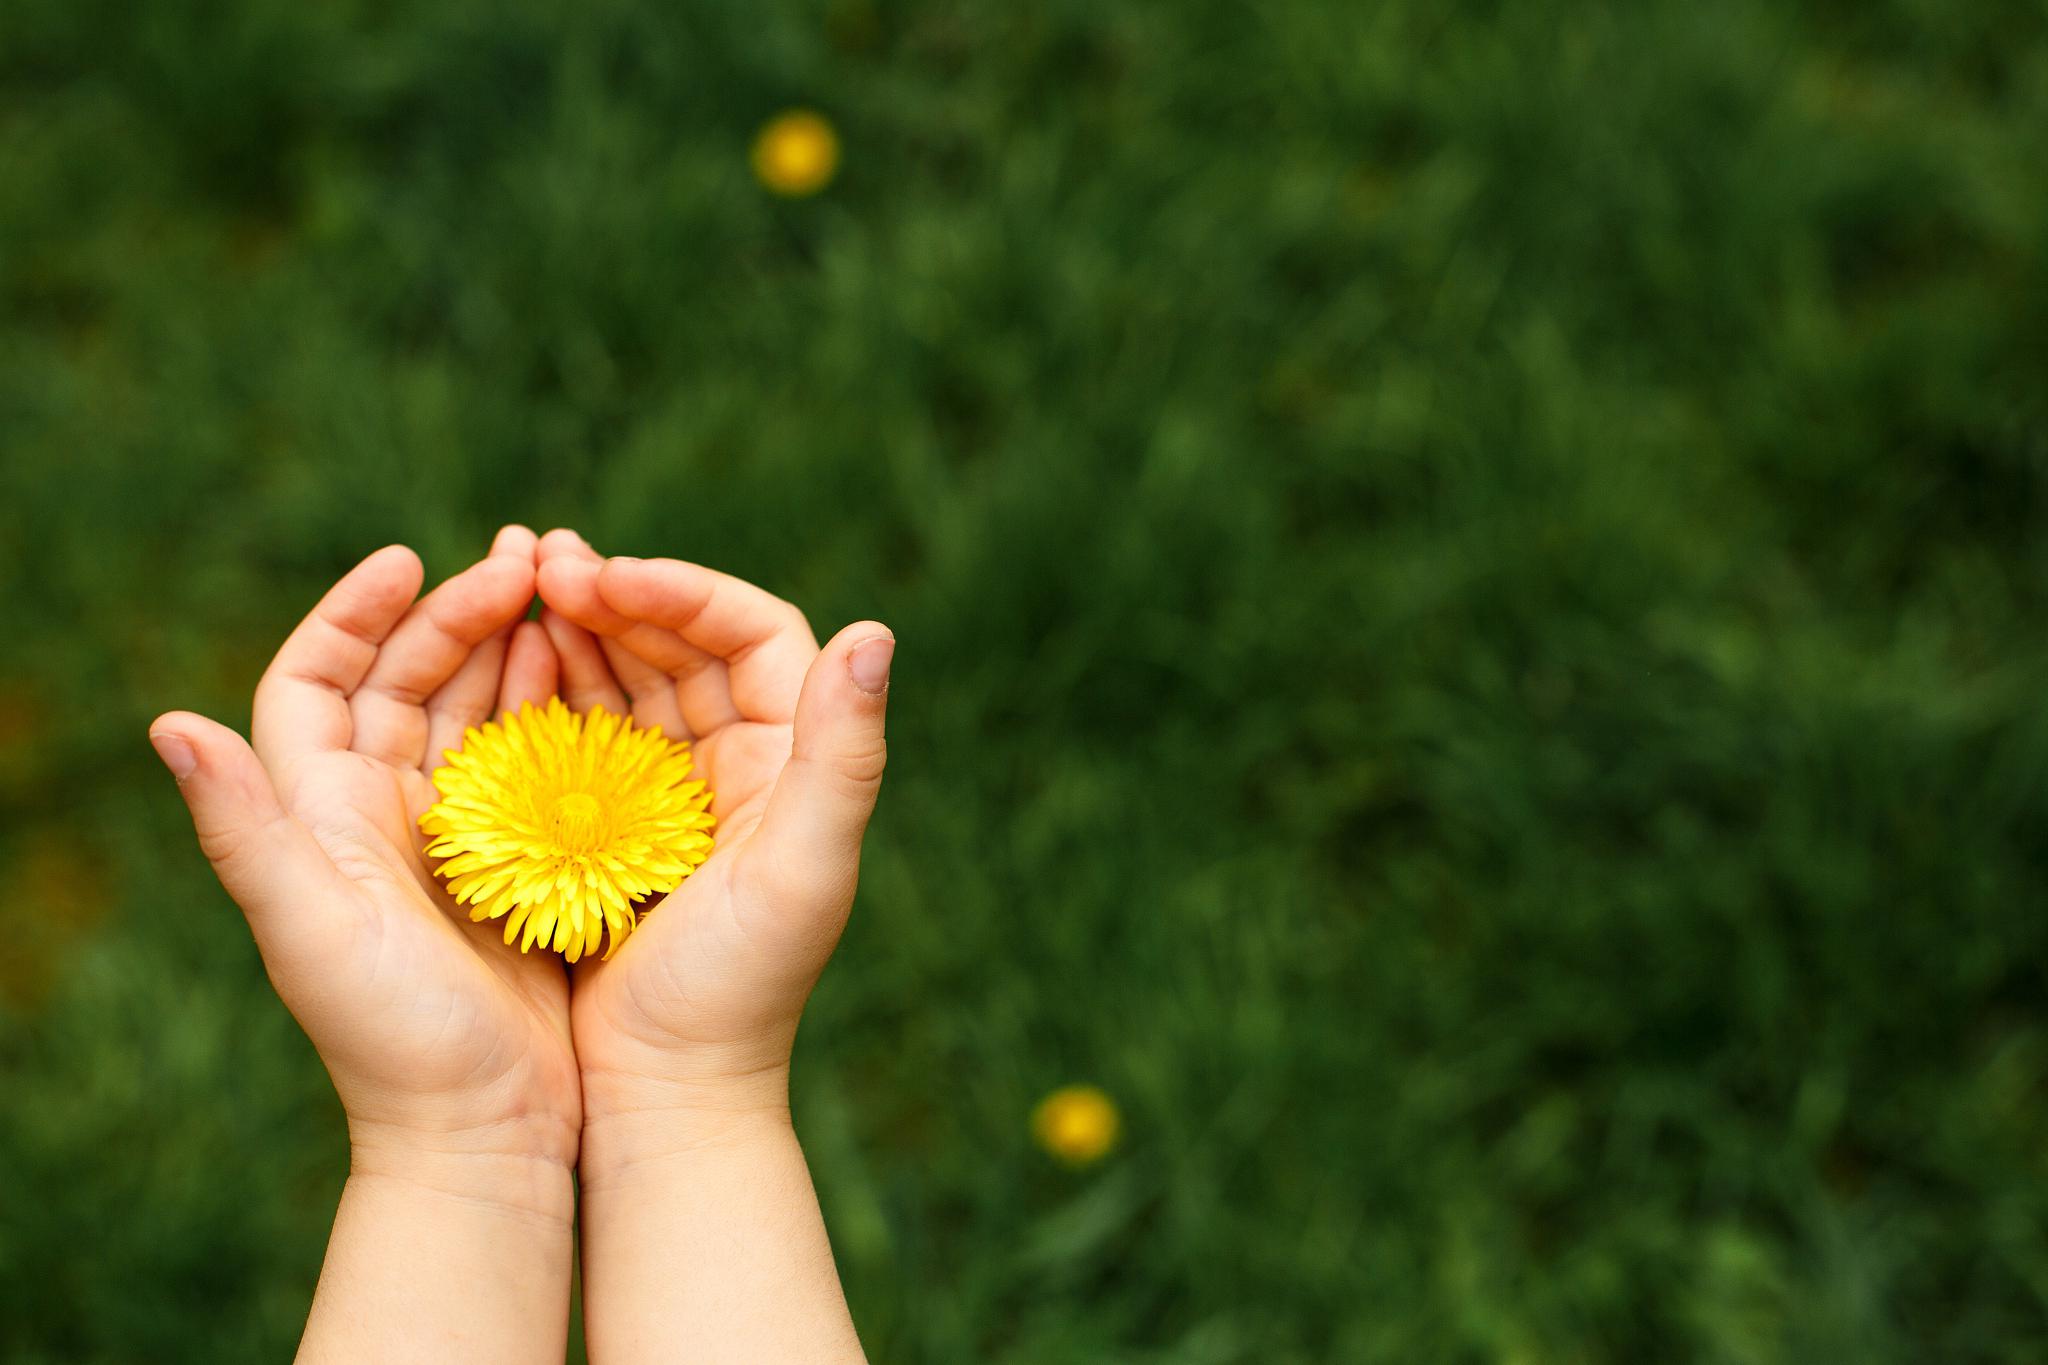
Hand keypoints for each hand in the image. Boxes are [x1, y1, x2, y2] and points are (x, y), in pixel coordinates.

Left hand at [149, 528, 580, 1181]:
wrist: (487, 1130)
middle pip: (403, 682)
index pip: (311, 684)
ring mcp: (450, 839)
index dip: (349, 614)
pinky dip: (556, 708)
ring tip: (566, 594)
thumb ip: (243, 830)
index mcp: (318, 817)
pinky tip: (596, 678)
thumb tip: (165, 722)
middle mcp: (375, 816)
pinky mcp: (516, 864)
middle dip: (457, 613)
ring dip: (512, 648)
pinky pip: (532, 760)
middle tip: (526, 562)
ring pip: (472, 711)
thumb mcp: (311, 928)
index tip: (409, 560)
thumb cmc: (392, 1040)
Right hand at [531, 530, 892, 1138]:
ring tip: (517, 591)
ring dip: (580, 629)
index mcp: (794, 759)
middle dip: (619, 596)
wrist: (666, 1094)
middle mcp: (744, 762)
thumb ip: (846, 752)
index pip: (753, 634)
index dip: (685, 591)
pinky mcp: (616, 823)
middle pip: (686, 643)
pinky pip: (584, 729)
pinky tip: (503, 663)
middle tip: (546, 566)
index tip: (609, 575)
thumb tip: (876, 630)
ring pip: (631, 677)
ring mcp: (677, 791)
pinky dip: (549, 688)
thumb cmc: (739, 989)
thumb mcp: (802, 868)